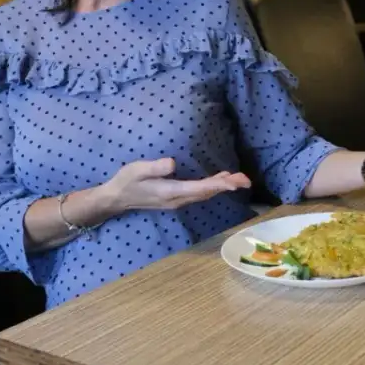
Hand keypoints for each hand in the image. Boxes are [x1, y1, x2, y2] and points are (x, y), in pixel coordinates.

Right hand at [96, 158, 250, 214]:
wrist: (117, 198)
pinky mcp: (176, 198)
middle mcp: (178, 199)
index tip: (234, 182)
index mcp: (170, 191)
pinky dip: (213, 187)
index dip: (218, 185)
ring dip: (223, 187)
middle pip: (207, 193)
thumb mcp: (137, 170)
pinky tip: (221, 180)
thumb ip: (155, 167)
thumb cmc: (127, 180)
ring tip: (240, 180)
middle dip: (228, 187)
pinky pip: (200, 194)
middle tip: (247, 180)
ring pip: (205, 194)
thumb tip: (173, 163)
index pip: (199, 188)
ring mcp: (178, 200)